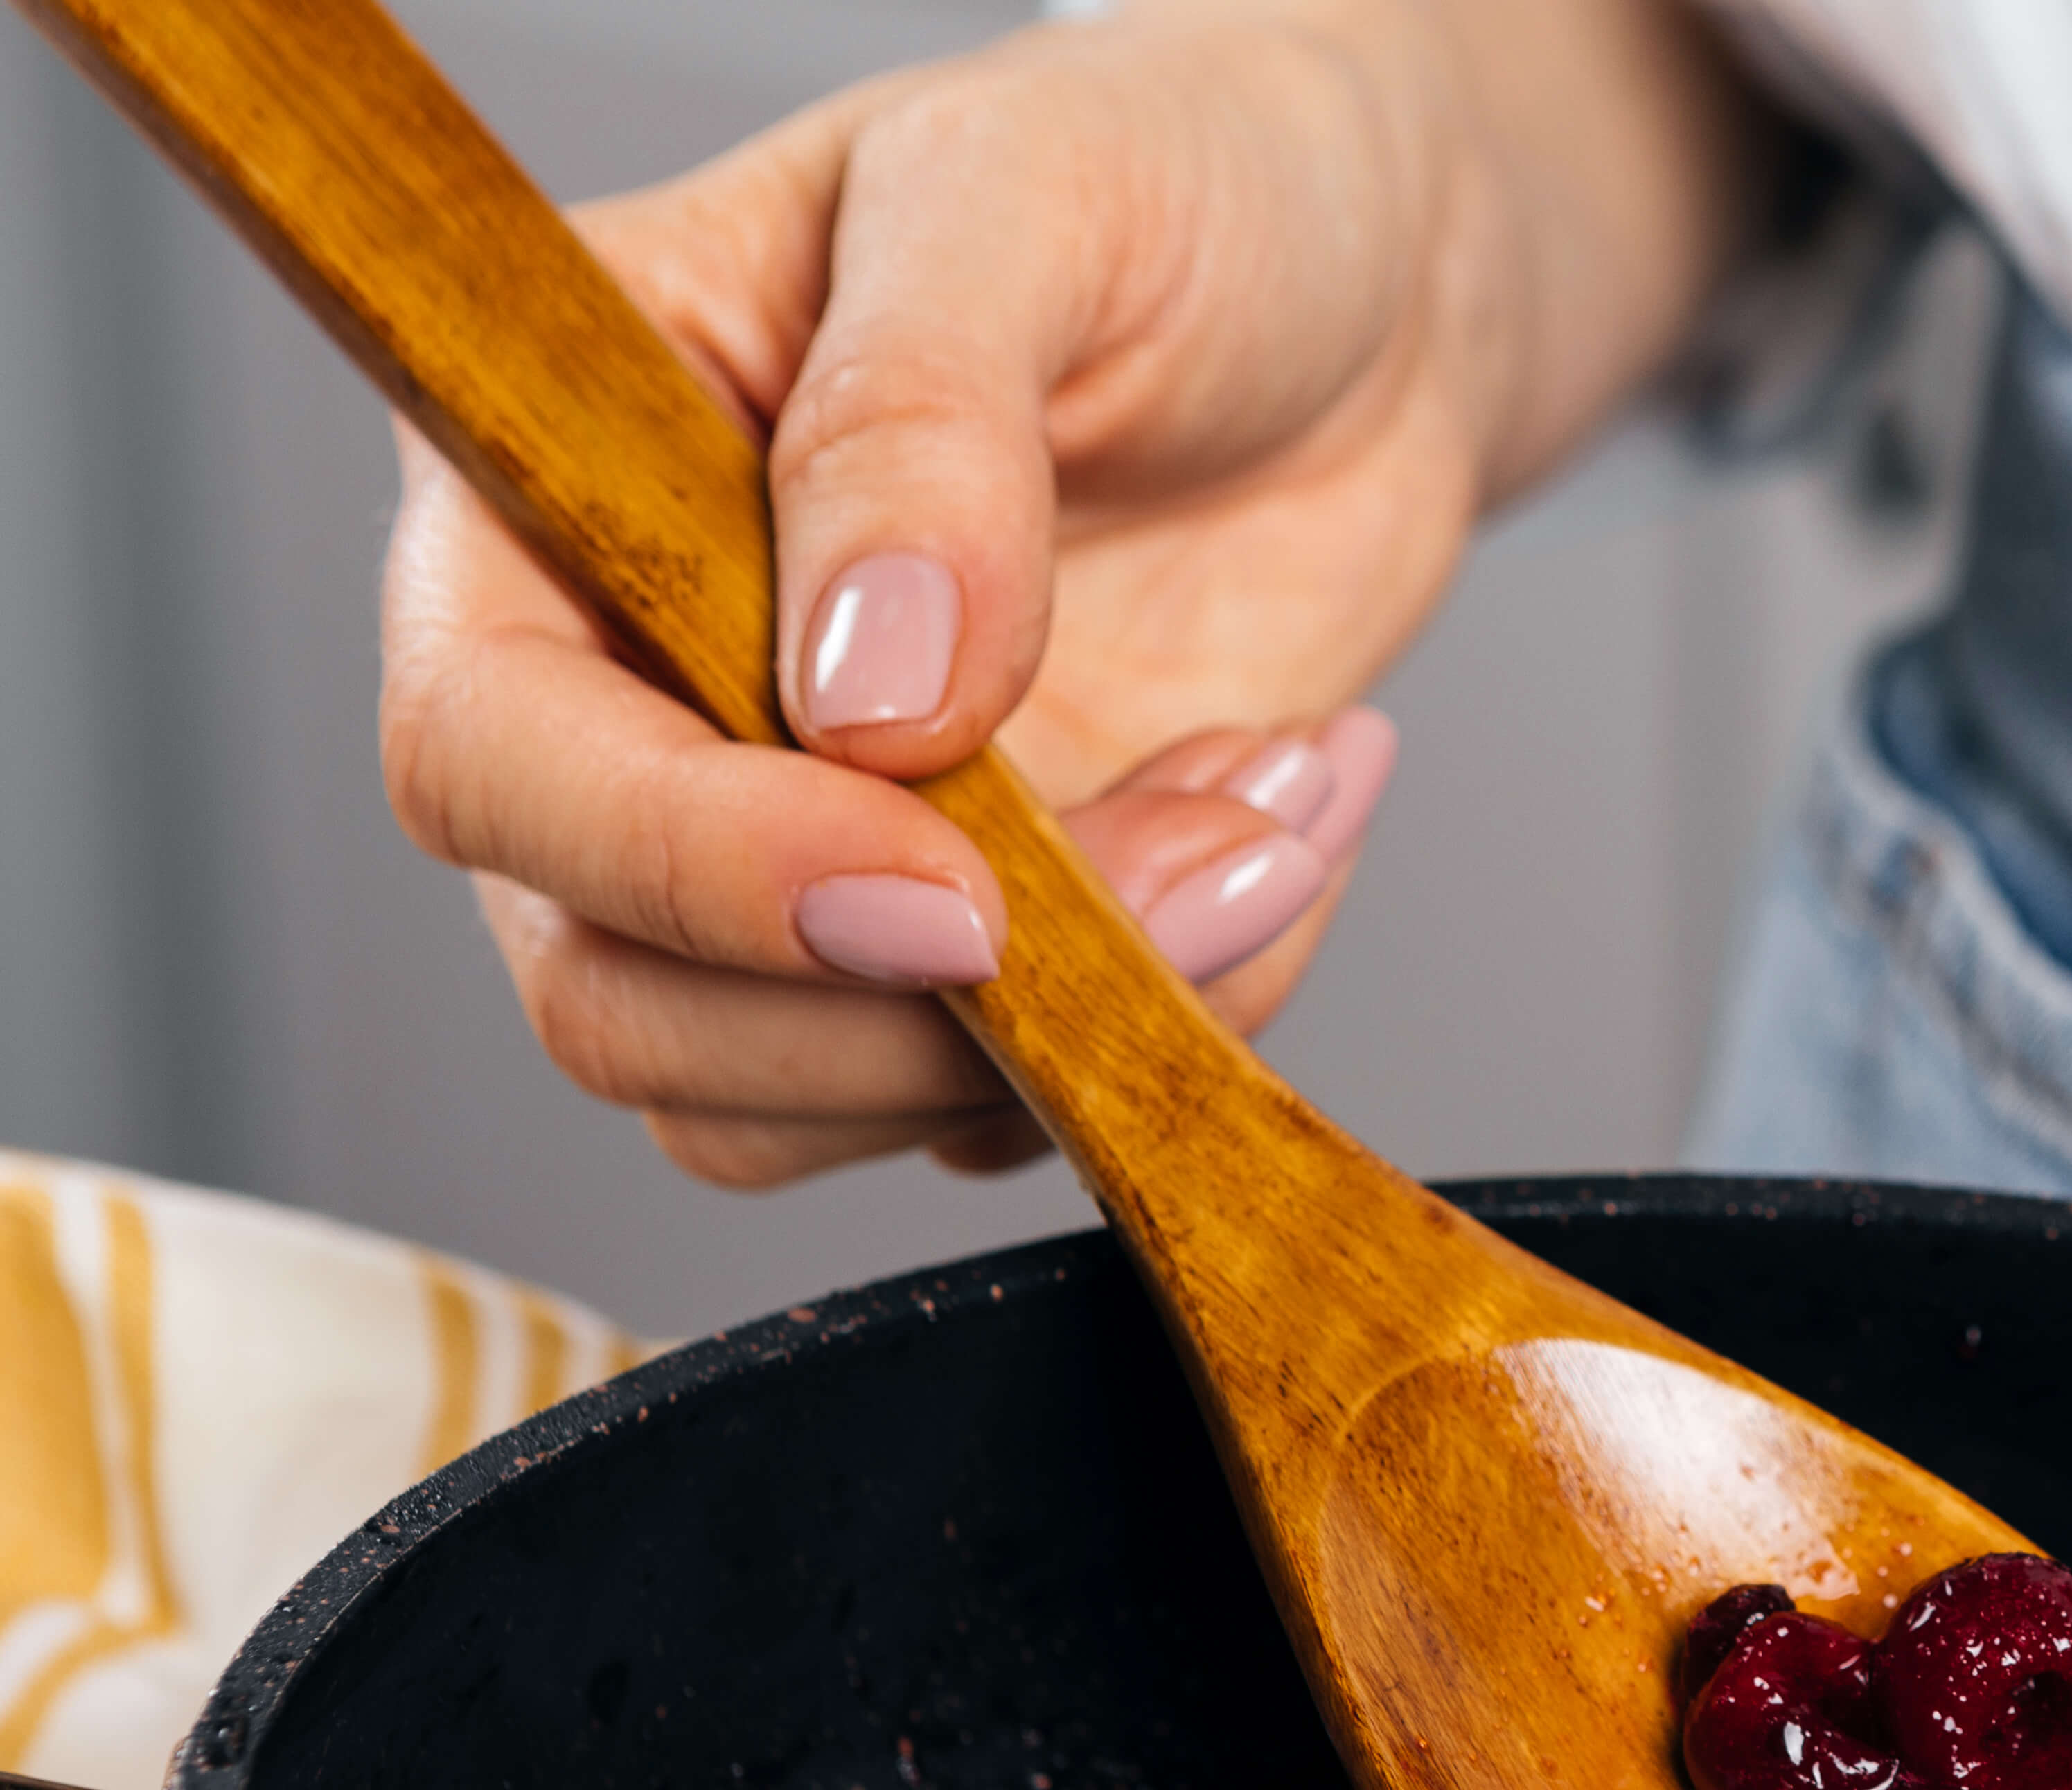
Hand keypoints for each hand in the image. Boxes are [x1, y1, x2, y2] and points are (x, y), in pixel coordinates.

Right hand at [374, 0, 1778, 1184]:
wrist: (1359, 293)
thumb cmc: (1164, 186)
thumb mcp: (1032, 199)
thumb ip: (918, 421)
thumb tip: (859, 694)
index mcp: (548, 485)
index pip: (493, 760)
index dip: (691, 867)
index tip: (938, 885)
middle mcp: (629, 703)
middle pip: (622, 1004)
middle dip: (914, 1006)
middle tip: (1205, 855)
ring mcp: (797, 847)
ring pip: (813, 1102)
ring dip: (1085, 1020)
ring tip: (1282, 801)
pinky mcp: (971, 943)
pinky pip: (1026, 1097)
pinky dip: (1199, 1003)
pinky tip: (1294, 808)